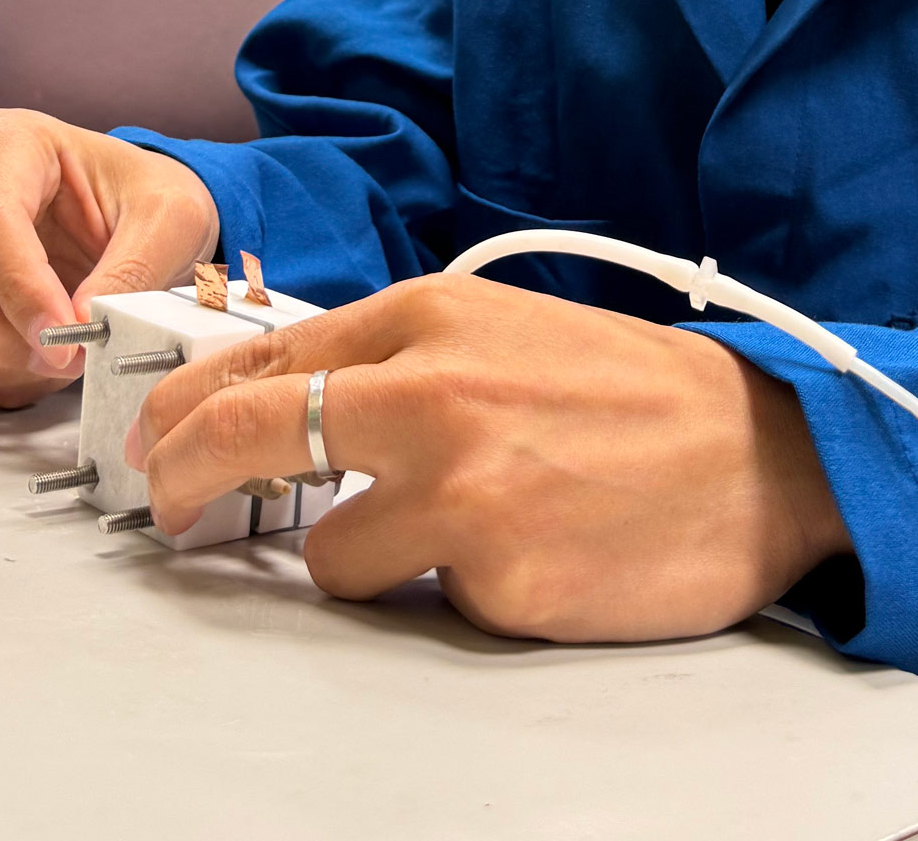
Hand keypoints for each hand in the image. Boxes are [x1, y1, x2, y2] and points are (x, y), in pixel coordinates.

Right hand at [0, 109, 218, 408]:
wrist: (143, 220)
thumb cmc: (146, 199)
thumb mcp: (172, 216)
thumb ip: (134, 267)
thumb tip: (85, 322)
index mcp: (7, 144)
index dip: (21, 287)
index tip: (64, 334)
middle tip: (62, 358)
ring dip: (1, 361)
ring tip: (70, 355)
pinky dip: (0, 375)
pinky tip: (48, 360)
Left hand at [127, 275, 850, 641]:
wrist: (760, 454)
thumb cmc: (631, 390)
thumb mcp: (502, 330)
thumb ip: (394, 355)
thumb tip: (279, 397)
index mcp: (430, 314)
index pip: (262, 357)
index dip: (186, 406)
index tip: (156, 441)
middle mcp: (429, 392)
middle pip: (246, 436)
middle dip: (185, 477)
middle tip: (171, 506)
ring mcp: (459, 490)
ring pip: (327, 554)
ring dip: (366, 556)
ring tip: (460, 530)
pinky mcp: (494, 580)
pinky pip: (424, 602)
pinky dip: (455, 588)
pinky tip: (527, 553)